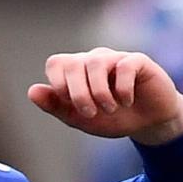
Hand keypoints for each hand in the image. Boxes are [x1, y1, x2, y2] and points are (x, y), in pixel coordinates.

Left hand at [28, 48, 182, 146]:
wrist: (149, 123)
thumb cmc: (114, 118)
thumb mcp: (81, 119)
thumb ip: (57, 106)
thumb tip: (32, 91)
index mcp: (77, 72)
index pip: (56, 63)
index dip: (58, 84)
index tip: (69, 105)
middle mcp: (94, 60)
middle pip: (74, 64)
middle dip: (78, 93)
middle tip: (90, 113)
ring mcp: (116, 58)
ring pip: (97, 62)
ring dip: (100, 92)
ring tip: (110, 109)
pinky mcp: (138, 61)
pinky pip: (124, 66)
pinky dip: (122, 88)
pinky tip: (126, 101)